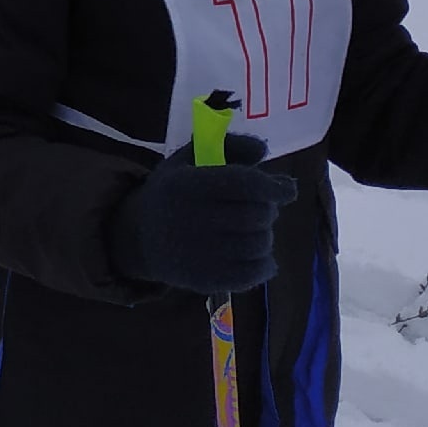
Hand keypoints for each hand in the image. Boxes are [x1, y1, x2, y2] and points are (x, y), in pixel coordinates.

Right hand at [107, 133, 296, 293]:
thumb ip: (227, 146)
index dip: (274, 187)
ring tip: (255, 230)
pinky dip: (265, 264)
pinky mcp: (207, 280)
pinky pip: (254, 274)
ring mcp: (201, 254)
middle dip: (269, 209)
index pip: (244, 184)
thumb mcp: (187, 160)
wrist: (139, 237)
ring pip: (259, 244)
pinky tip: (257, 254)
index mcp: (188, 185)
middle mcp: (194, 219)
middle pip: (256, 215)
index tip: (288, 189)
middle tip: (263, 208)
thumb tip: (263, 150)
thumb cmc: (172, 193)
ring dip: (266, 235)